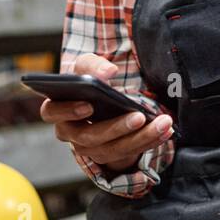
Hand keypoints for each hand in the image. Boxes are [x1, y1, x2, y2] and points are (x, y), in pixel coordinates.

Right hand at [39, 53, 173, 184]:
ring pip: (113, 150)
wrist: (100, 97)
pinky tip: (166, 130)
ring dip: (140, 138)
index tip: (88, 105)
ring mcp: (89, 148)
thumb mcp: (87, 66)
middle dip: (116, 128)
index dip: (68, 110)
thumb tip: (108, 73)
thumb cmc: (88, 79)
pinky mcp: (109, 154)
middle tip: (138, 116)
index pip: (53, 112)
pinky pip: (129, 153)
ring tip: (163, 123)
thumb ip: (94, 65)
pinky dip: (149, 141)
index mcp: (57, 108)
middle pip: (89, 137)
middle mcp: (70, 133)